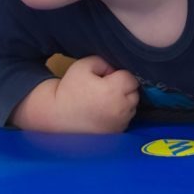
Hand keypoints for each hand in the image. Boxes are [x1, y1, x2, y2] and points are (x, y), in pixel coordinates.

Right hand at [12, 55, 137, 133]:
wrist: (58, 116)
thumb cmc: (70, 89)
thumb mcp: (82, 66)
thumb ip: (102, 62)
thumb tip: (114, 70)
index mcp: (114, 90)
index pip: (130, 77)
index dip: (118, 74)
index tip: (106, 77)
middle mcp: (121, 108)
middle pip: (134, 92)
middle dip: (124, 88)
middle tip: (106, 88)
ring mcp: (120, 123)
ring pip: (132, 106)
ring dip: (124, 101)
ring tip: (105, 100)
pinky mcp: (117, 132)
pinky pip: (126, 119)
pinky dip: (119, 114)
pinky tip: (104, 111)